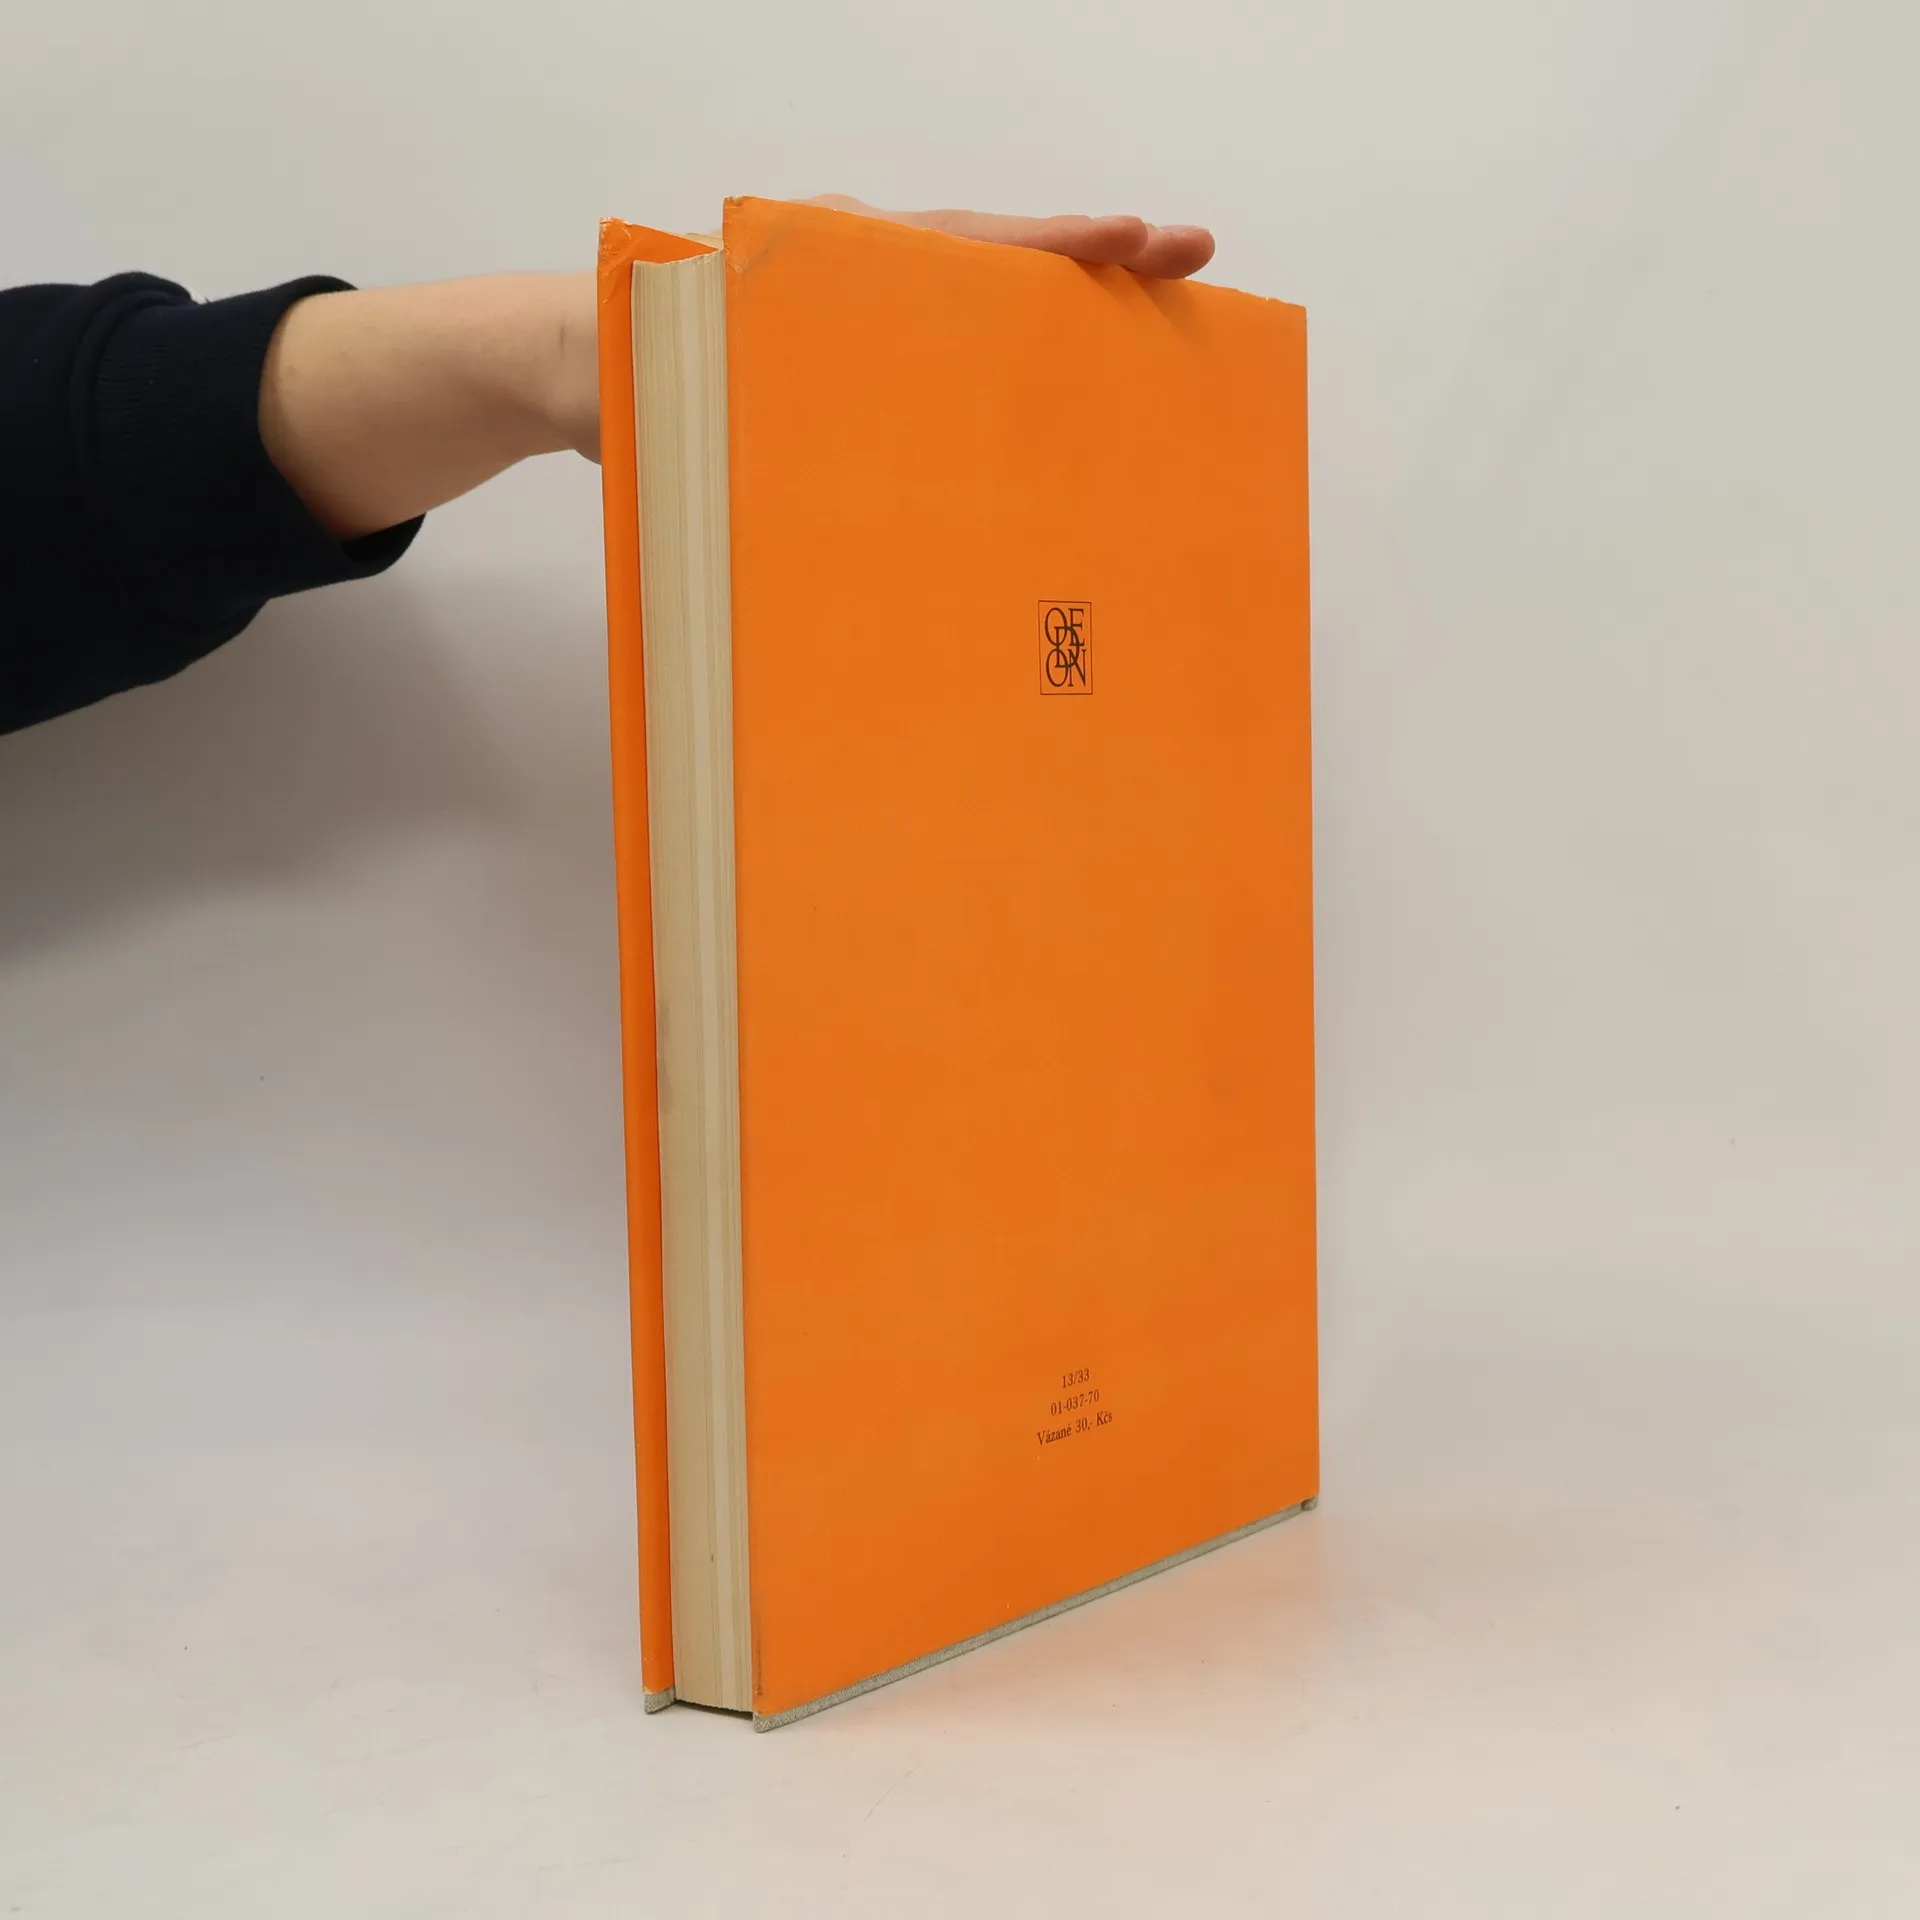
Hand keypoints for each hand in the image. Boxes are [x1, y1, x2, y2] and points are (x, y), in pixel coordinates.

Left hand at [261, 198, 1216, 538]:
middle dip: (1090, 260)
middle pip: (996, 259)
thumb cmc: (619, 367)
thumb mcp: (659, 368)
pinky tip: (1059, 412)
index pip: (955, 244)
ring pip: (983, 306)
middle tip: (1188, 258)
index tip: (1126, 241)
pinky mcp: (858, 366)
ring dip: (1062, 319)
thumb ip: (705, 379)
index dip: (1043, 247)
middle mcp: (860, 275)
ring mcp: (866, 317)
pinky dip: (1010, 368)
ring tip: (1154, 333)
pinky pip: (950, 357)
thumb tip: (765, 404)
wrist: (575, 370)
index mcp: (828, 262)